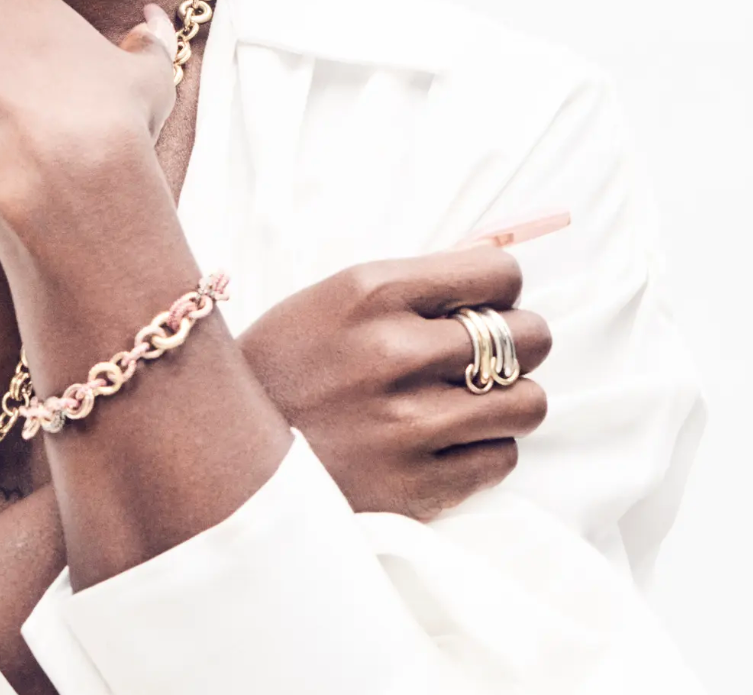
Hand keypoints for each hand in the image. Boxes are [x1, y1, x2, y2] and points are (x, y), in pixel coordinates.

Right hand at [238, 248, 551, 519]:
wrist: (224, 455)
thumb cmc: (285, 366)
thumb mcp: (332, 300)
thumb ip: (413, 286)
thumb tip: (499, 266)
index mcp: (370, 291)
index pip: (498, 274)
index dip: (500, 289)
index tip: (484, 303)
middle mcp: (395, 352)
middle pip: (528, 336)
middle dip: (516, 343)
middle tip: (483, 355)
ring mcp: (409, 423)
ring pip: (528, 402)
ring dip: (506, 400)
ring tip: (469, 401)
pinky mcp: (418, 487)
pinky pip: (502, 458)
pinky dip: (483, 449)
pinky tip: (444, 441)